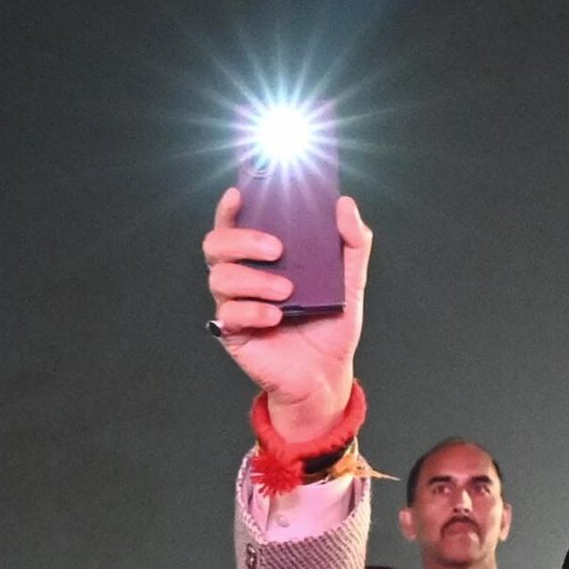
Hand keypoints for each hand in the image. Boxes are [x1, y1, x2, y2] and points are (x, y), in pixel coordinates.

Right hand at [203, 188, 370, 450]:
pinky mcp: (233, 334)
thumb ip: (352, 242)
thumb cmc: (331, 326)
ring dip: (254, 278)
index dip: (231, 207)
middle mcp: (245, 276)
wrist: (327, 375)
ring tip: (286, 290)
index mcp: (265, 258)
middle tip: (276, 248)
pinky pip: (228, 314)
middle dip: (242, 240)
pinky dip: (254, 311)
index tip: (241, 193)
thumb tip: (345, 205)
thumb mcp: (351, 281)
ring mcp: (235, 305)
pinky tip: (276, 317)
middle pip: (217, 245)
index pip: (236, 224)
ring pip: (220, 277)